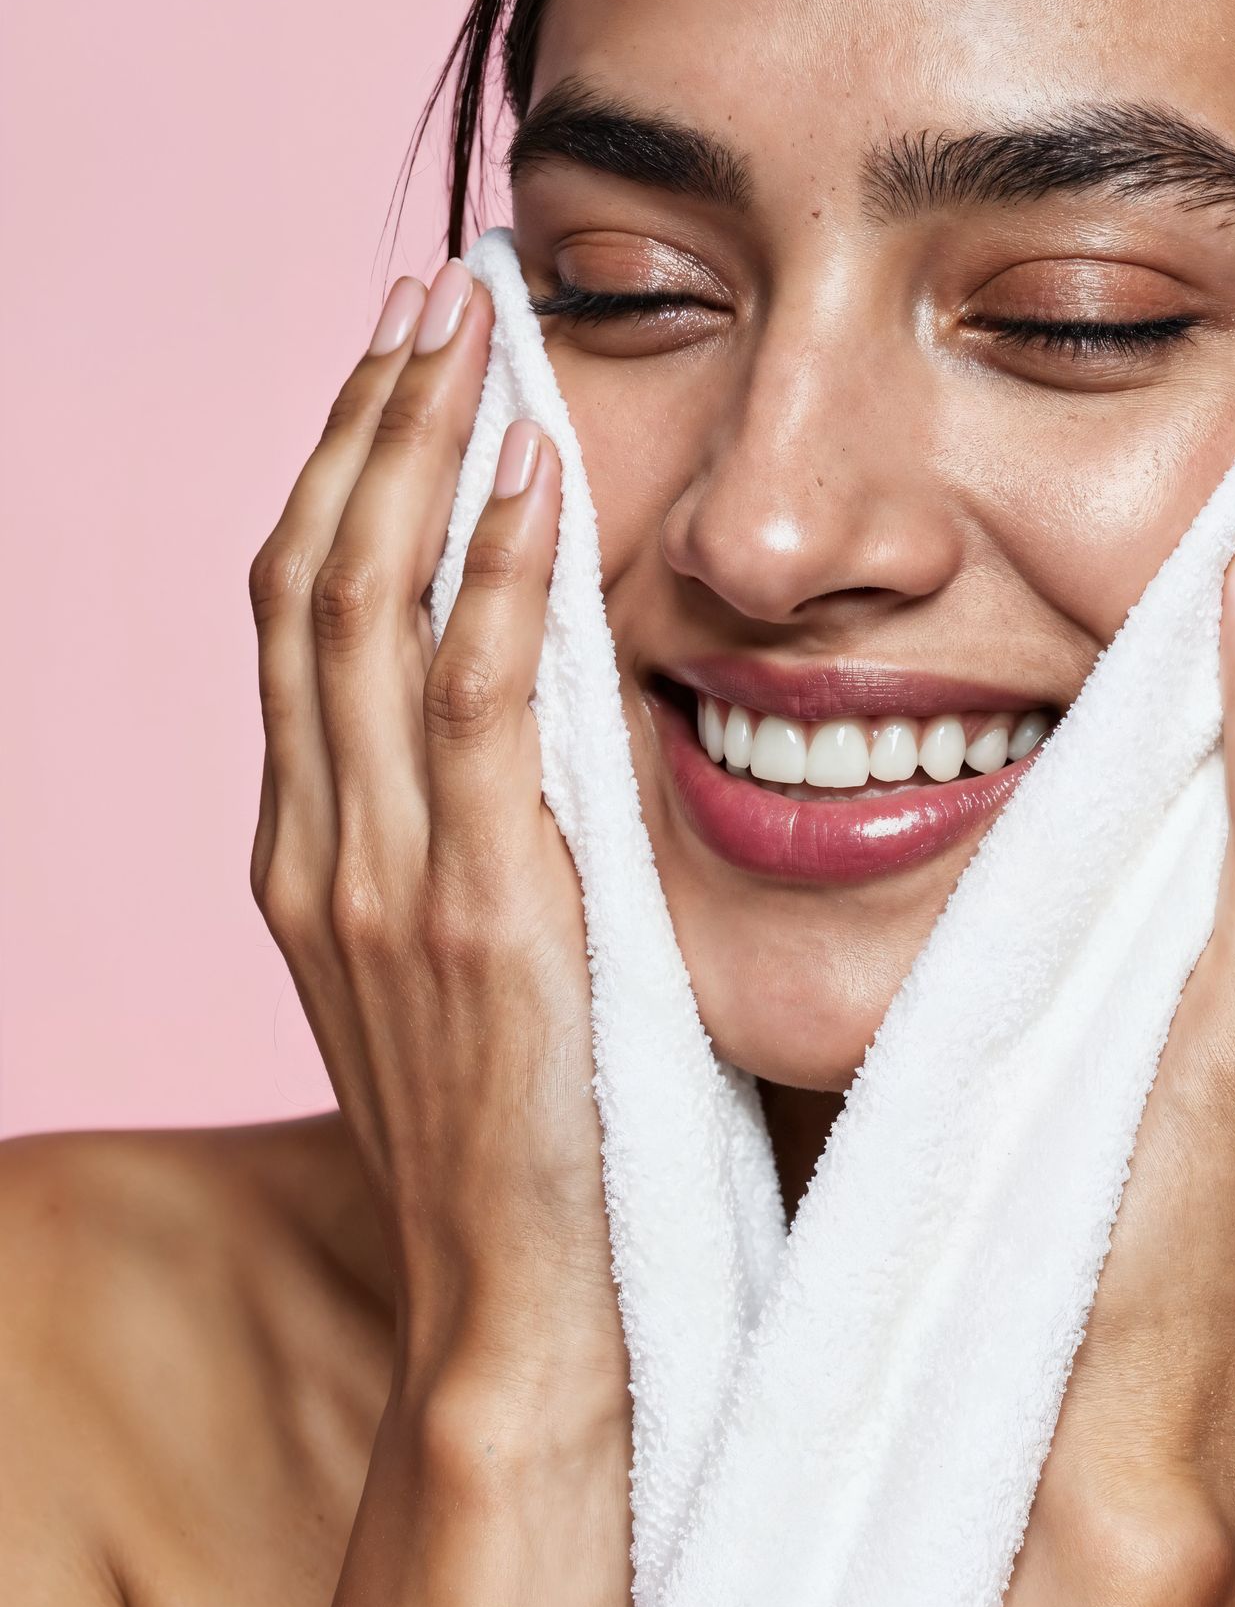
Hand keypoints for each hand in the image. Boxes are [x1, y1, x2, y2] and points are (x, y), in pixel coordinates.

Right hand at [248, 260, 621, 1417]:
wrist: (518, 1313)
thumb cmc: (527, 1149)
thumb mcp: (474, 968)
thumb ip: (480, 841)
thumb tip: (559, 720)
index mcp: (312, 856)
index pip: (302, 618)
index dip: (343, 474)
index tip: (402, 364)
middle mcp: (317, 849)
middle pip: (309, 578)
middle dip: (367, 419)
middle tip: (431, 293)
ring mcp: (377, 881)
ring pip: (367, 612)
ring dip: (419, 452)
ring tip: (475, 327)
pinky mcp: (475, 915)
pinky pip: (477, 706)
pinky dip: (497, 576)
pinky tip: (538, 476)